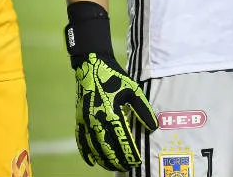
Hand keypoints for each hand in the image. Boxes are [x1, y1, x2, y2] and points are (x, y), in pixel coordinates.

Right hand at [74, 53, 157, 171]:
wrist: (91, 65)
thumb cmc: (115, 77)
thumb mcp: (133, 90)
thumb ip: (143, 110)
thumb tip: (153, 127)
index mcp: (112, 112)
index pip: (122, 139)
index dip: (129, 153)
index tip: (137, 161)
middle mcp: (97, 119)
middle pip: (107, 147)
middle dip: (118, 160)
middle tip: (127, 167)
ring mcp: (85, 120)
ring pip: (94, 147)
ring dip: (104, 160)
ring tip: (113, 167)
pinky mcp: (79, 119)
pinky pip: (80, 140)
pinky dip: (86, 153)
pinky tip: (92, 162)